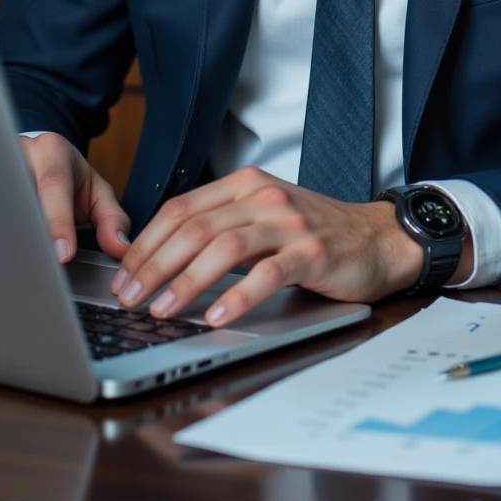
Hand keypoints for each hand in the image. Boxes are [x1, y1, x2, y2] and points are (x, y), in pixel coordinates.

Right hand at [20, 131, 129, 263]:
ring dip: (8, 239)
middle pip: (20, 198)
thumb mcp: (96, 191)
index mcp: (52, 152)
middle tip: (41, 269)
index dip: (58, 222)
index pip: (53, 187)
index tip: (64, 255)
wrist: (36, 156)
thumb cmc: (68, 178)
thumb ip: (112, 219)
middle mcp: (20, 155)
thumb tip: (121, 249)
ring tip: (19, 267)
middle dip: (30, 236)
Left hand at [110, 166, 426, 326]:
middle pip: (194, 228)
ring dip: (186, 281)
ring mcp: (288, 223)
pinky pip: (267, 273)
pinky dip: (237, 296)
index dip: (146, 243)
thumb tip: (163, 260)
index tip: (123, 275)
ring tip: (163, 309)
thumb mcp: (263, 217)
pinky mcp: (311, 251)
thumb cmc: (314, 233)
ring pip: (224, 247)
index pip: (180, 209)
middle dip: (154, 265)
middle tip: (129, 297)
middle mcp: (263, 197)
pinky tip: (217, 316)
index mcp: (244, 184)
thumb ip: (221, 227)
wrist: (377, 238)